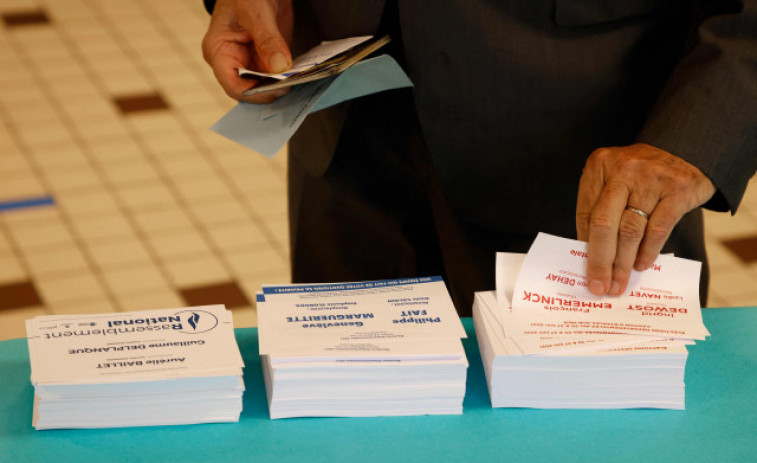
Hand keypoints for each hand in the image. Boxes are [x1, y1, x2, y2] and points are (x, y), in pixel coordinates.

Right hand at [202, 0, 292, 102]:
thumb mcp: (256, 12)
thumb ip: (268, 39)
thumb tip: (280, 67)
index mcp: (219, 52)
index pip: (233, 85)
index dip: (255, 93)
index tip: (278, 88)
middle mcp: (233, 61)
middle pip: (251, 90)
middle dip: (271, 90)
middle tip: (294, 83)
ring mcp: (249, 63)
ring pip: (265, 86)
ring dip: (282, 86)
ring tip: (300, 79)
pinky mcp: (265, 61)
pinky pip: (276, 77)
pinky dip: (288, 77)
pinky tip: (301, 74)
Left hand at [576, 143, 715, 295]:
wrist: (688, 151)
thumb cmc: (642, 176)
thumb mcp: (615, 181)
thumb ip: (601, 210)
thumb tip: (589, 255)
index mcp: (599, 165)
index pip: (586, 213)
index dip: (584, 246)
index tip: (584, 272)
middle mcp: (623, 169)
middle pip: (604, 223)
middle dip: (600, 260)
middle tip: (599, 287)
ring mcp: (651, 178)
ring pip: (631, 230)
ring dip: (623, 262)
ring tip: (619, 282)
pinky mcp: (678, 189)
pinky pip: (658, 229)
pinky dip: (648, 251)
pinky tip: (641, 265)